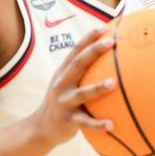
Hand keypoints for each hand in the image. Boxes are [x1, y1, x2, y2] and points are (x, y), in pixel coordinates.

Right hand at [25, 28, 117, 148]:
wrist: (41, 128)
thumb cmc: (62, 102)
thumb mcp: (66, 84)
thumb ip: (81, 72)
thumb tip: (108, 60)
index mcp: (63, 73)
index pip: (75, 51)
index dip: (88, 38)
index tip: (104, 27)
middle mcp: (62, 84)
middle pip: (78, 64)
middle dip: (94, 51)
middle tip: (111, 42)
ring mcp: (64, 102)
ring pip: (82, 94)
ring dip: (97, 88)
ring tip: (113, 83)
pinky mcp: (68, 121)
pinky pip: (85, 122)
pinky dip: (98, 124)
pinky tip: (112, 125)